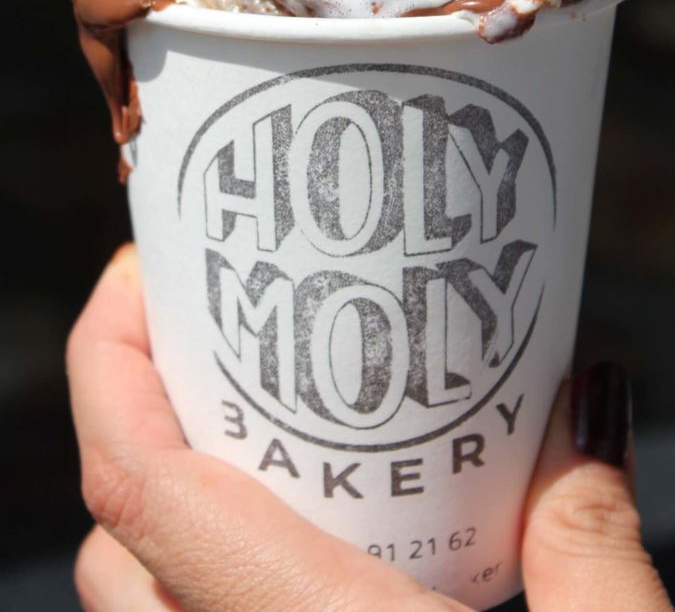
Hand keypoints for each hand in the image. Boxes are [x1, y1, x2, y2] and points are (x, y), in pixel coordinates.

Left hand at [68, 246, 671, 610]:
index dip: (105, 362)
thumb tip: (589, 392)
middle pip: (121, 532)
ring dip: (165, 497)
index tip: (137, 276)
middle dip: (141, 411)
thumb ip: (591, 539)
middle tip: (220, 333)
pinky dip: (203, 574)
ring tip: (253, 425)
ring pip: (138, 602)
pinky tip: (298, 547)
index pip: (137, 487)